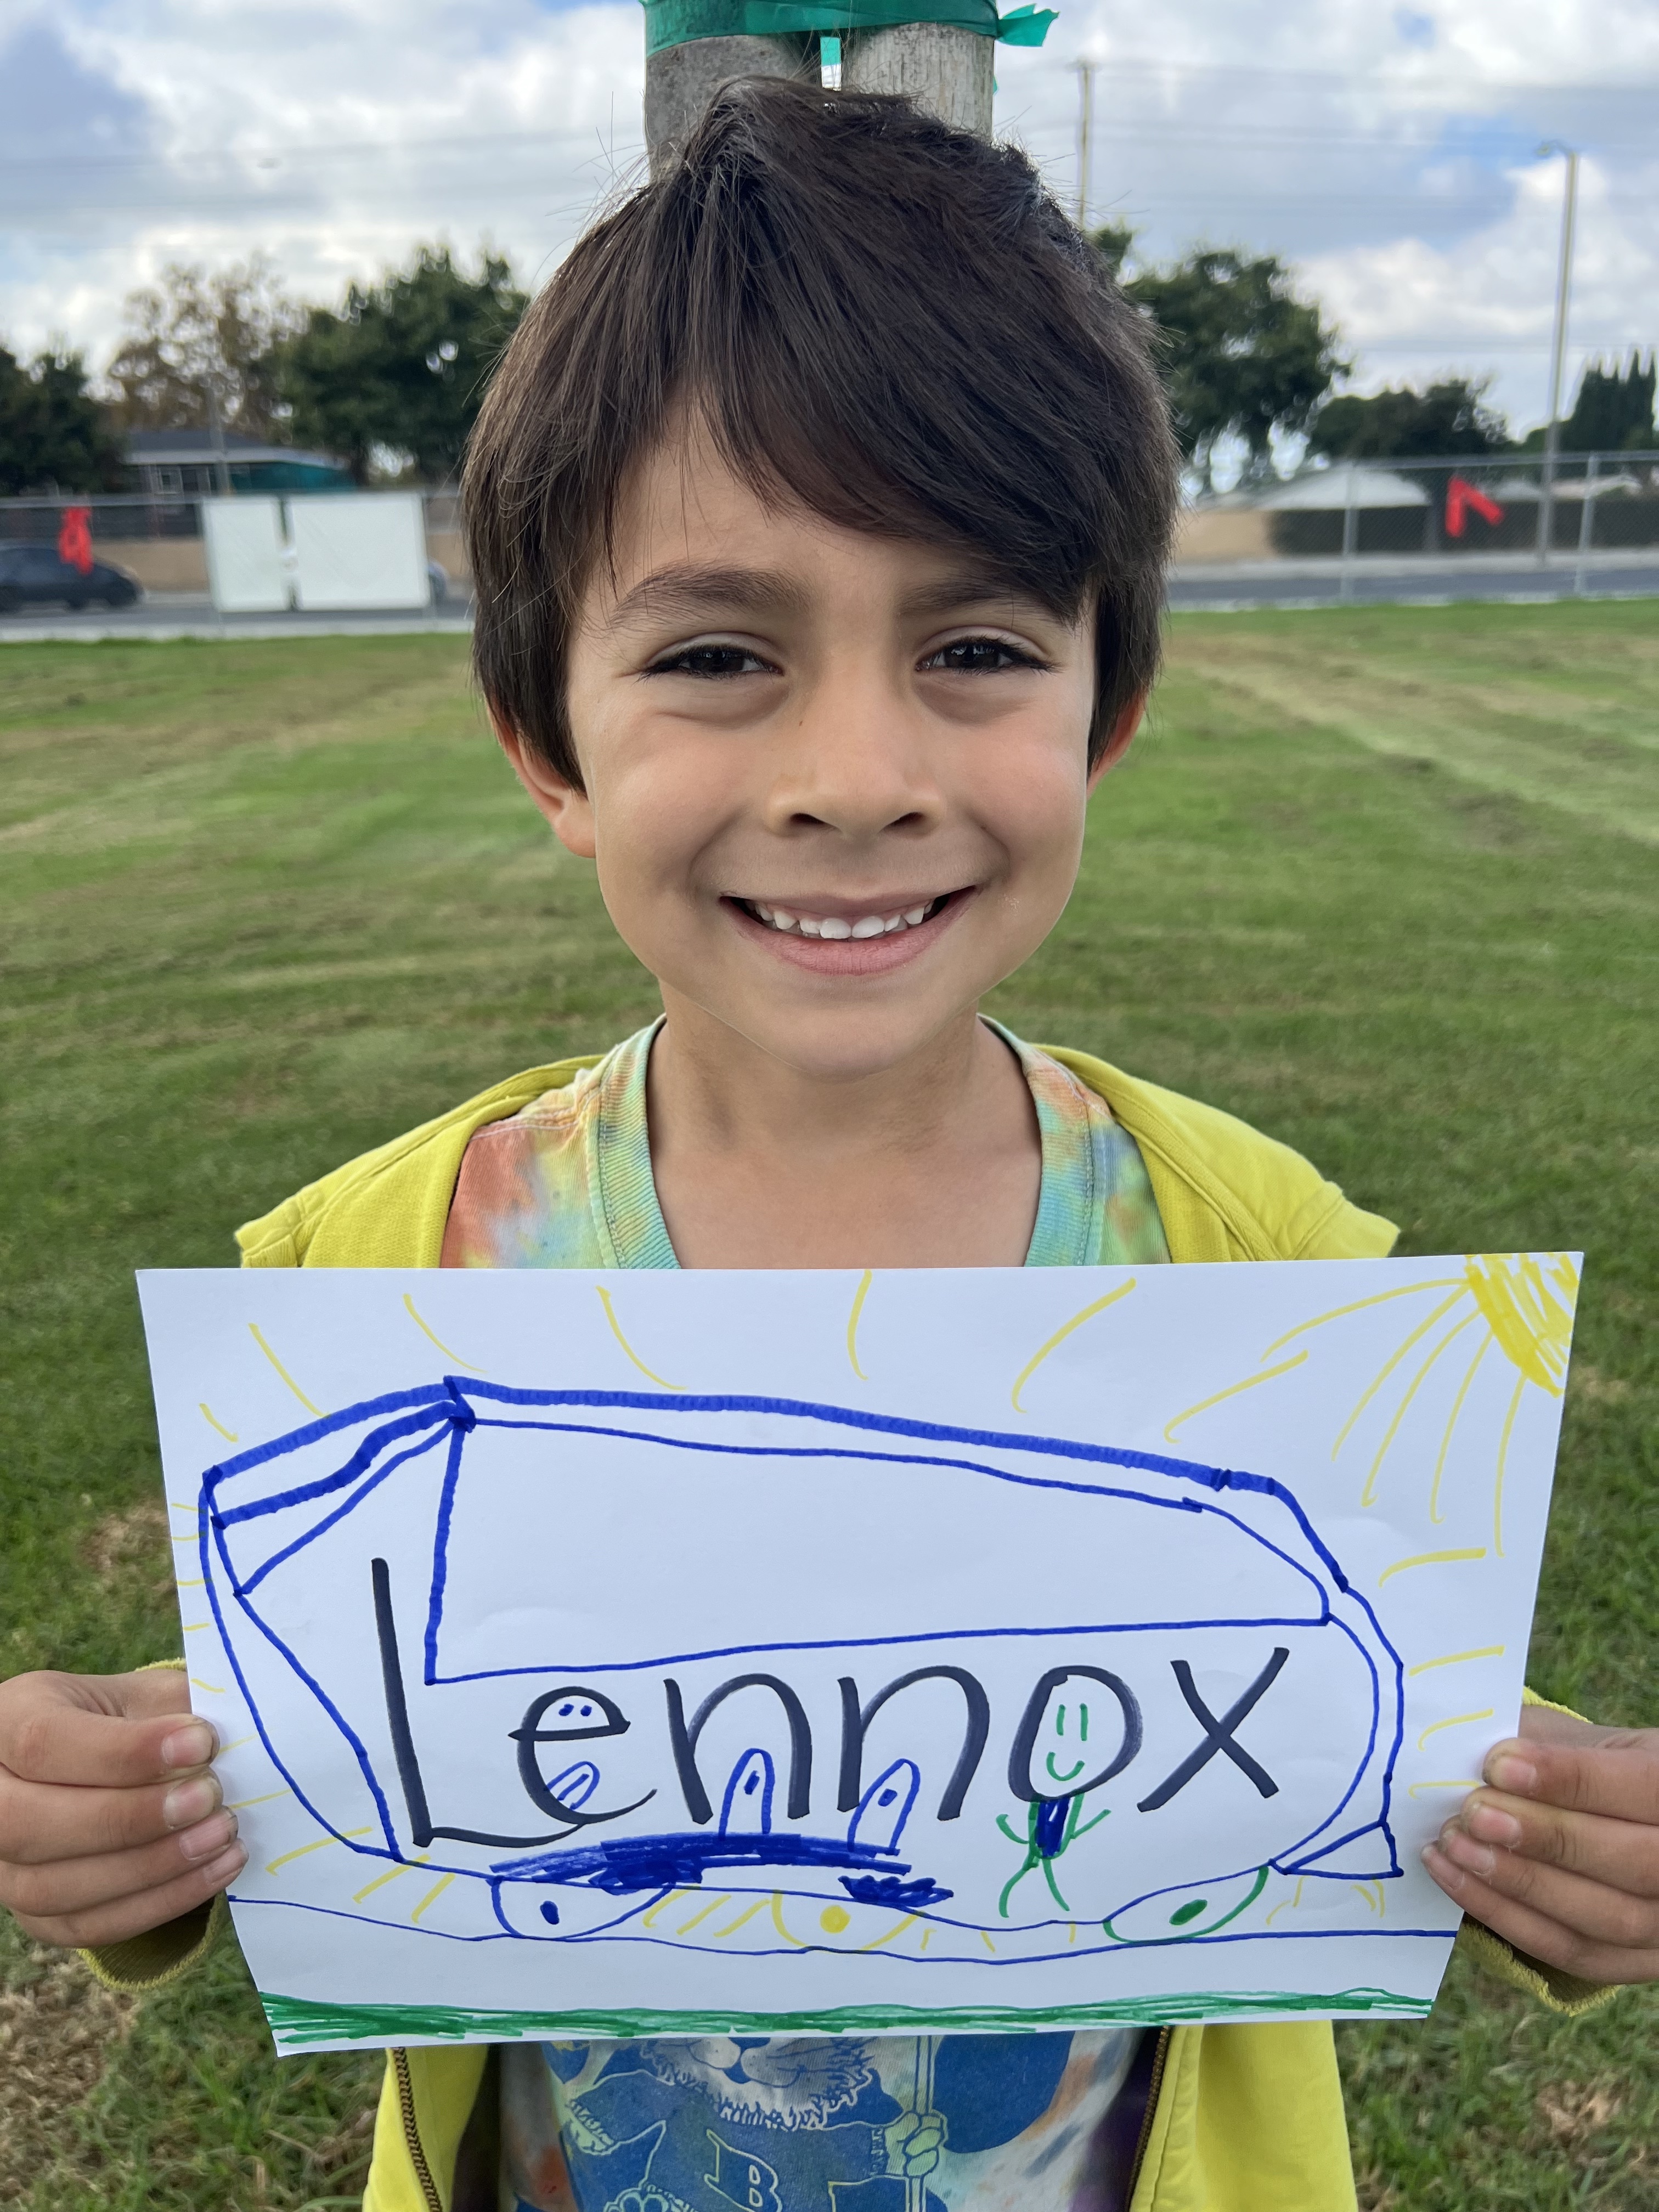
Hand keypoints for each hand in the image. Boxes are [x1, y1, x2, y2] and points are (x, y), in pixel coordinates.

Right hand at [0, 1669, 245, 1949]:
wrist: (120, 1766)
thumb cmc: (134, 1720)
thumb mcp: (148, 1695)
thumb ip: (174, 1710)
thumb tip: (221, 1744)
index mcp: (9, 1719)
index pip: (43, 1742)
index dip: (123, 1752)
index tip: (202, 1743)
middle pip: (30, 1824)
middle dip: (130, 1818)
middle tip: (211, 1798)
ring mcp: (3, 1863)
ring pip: (54, 1887)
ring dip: (151, 1867)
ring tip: (223, 1836)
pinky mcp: (35, 1913)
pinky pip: (86, 1926)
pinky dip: (157, 1904)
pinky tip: (215, 1871)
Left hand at [1423, 1703, 1658, 1984]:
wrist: (1603, 1817)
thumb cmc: (1583, 1767)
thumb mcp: (1575, 1738)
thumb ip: (1537, 1739)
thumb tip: (1468, 1746)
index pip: (1642, 1786)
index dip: (1572, 1779)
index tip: (1498, 1765)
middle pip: (1634, 1862)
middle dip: (1546, 1837)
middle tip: (1474, 1813)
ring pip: (1605, 1917)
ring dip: (1518, 1882)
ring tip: (1454, 1845)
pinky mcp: (1632, 1962)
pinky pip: (1571, 1951)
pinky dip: (1505, 1916)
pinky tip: (1454, 1877)